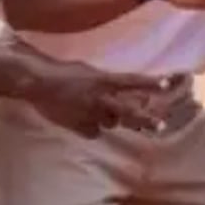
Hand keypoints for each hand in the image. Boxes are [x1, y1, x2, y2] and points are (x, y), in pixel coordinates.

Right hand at [24, 59, 171, 138]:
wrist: (36, 83)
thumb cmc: (63, 73)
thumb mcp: (90, 72)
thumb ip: (107, 83)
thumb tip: (121, 91)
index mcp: (104, 79)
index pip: (133, 80)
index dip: (151, 82)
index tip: (168, 83)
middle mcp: (100, 97)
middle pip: (128, 111)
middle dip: (146, 119)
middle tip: (161, 125)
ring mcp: (90, 113)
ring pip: (111, 123)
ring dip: (109, 119)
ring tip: (96, 111)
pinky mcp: (78, 125)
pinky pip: (94, 132)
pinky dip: (91, 128)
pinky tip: (80, 119)